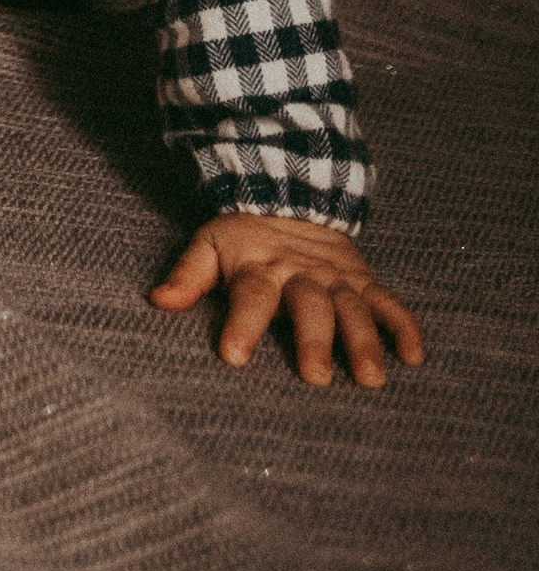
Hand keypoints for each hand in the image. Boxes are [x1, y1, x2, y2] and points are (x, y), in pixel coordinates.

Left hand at [150, 212, 425, 388]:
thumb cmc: (244, 238)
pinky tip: (413, 356)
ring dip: (364, 340)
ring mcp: (336, 277)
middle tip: (316, 377)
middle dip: (313, 339)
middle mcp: (301, 273)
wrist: (288, 193)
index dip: (242, 324)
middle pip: (309, 305)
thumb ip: (188, 275)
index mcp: (259, 267)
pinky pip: (388, 302)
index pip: (250, 296)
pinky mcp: (363, 279)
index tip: (233, 355)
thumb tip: (157, 300)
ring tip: (370, 378)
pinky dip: (404, 326)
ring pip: (352, 308)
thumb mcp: (210, 246)